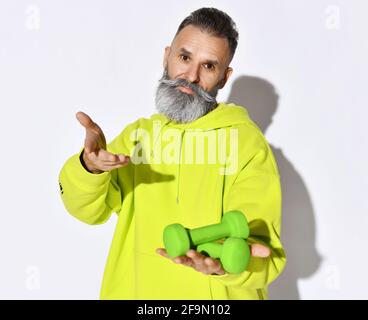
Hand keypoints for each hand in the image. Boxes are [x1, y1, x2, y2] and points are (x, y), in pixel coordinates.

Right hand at [76, 111, 129, 173]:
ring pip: (110, 163)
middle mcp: (95, 155)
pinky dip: (122, 164)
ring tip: (126, 158)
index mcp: (90, 144)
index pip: (89, 145)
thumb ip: (87, 122)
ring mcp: (102, 162)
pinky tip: (128, 160)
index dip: (88, 146)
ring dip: (118, 161)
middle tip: (113, 158)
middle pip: (102, 157)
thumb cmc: (94, 140)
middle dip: (108, 157)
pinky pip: (115, 166)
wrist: (92, 157)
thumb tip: (78, 113)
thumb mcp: (91, 130)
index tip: (88, 149)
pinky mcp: (108, 167)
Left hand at [156, 243, 270, 274]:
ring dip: (180, 259)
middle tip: (192, 254)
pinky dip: (167, 254)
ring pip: (187, 263)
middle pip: (199, 266)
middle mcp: (205, 266)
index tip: (210, 260)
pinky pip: (176, 256)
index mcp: (218, 265)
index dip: (212, 264)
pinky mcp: (187, 257)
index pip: (215, 267)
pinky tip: (159, 250)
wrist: (220, 258)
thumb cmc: (231, 255)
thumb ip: (253, 251)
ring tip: (175, 257)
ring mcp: (195, 262)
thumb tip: (267, 251)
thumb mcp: (243, 252)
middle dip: (195, 260)